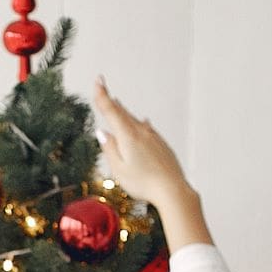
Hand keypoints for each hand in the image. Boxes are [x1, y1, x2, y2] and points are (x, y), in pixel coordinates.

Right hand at [91, 77, 192, 208]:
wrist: (172, 190)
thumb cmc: (143, 183)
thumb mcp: (119, 169)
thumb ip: (110, 149)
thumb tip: (103, 133)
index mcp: (128, 136)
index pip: (111, 111)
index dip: (103, 95)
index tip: (99, 81)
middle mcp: (142, 132)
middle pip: (123, 113)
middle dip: (111, 102)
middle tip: (103, 89)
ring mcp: (153, 137)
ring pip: (135, 120)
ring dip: (124, 112)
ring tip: (117, 104)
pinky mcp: (161, 144)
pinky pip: (147, 128)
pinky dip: (139, 123)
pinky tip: (142, 122)